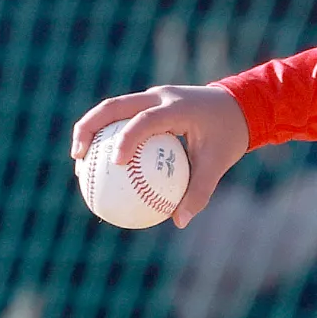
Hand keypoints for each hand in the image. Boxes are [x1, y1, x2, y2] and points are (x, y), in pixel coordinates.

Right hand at [70, 83, 249, 225]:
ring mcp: (151, 95)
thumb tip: (179, 222)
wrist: (238, 105)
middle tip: (77, 158)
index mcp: (177, 107)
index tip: (116, 163)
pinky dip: (106, 135)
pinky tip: (96, 163)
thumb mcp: (218, 162)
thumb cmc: (228, 135)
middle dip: (89, 128)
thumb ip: (199, 191)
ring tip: (78, 162)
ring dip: (90, 131)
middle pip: (113, 106)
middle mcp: (159, 95)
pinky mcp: (147, 101)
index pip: (146, 119)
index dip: (128, 138)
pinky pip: (121, 117)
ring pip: (111, 109)